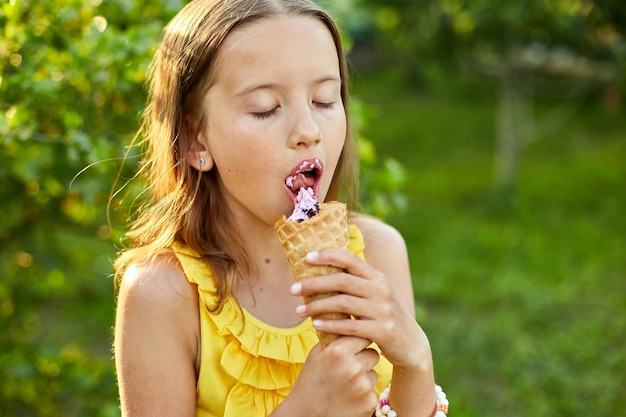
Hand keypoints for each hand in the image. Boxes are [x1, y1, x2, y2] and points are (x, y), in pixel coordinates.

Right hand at [276, 336, 378, 416]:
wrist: (306, 416)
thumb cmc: (310, 382)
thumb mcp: (317, 355)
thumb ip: (334, 336)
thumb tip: (349, 317)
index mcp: (338, 352)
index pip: (362, 334)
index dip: (358, 339)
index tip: (353, 342)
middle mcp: (352, 368)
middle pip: (372, 353)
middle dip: (363, 358)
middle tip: (347, 366)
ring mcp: (362, 387)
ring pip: (373, 372)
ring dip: (363, 376)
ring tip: (344, 384)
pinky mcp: (369, 403)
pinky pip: (373, 390)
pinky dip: (363, 393)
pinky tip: (347, 397)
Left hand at [291, 248, 427, 368]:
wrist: (411, 344)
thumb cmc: (383, 317)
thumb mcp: (375, 294)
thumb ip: (355, 283)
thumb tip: (322, 270)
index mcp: (377, 277)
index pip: (350, 259)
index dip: (328, 255)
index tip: (306, 258)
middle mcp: (381, 290)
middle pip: (342, 281)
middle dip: (314, 283)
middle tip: (293, 289)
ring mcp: (383, 310)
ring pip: (343, 303)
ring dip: (317, 306)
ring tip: (299, 311)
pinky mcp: (383, 331)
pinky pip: (351, 325)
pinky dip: (331, 324)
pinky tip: (316, 325)